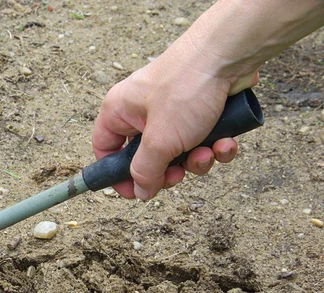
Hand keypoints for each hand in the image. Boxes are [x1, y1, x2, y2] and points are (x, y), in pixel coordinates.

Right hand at [92, 34, 257, 199]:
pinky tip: (226, 142)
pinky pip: (202, 141)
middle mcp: (143, 111)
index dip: (117, 174)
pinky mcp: (201, 112)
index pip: (106, 149)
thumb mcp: (160, 140)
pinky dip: (215, 147)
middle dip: (167, 170)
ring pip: (178, 153)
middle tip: (178, 174)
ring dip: (196, 161)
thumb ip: (145, 171)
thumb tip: (139, 192)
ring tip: (208, 152)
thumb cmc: (186, 88)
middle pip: (146, 157)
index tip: (135, 192)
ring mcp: (173, 111)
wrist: (231, 55)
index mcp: (120, 111)